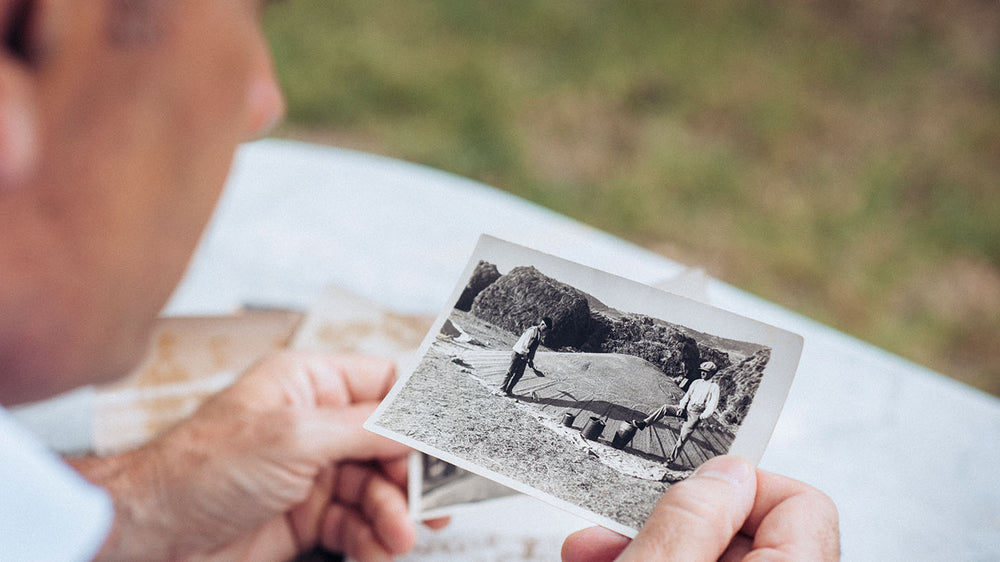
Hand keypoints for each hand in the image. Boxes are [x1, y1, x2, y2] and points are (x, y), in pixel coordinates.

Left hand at [76, 352, 416, 561]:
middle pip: (389, 446)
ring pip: (378, 491)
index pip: (383, 387)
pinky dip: (373, 540)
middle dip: (410, 476)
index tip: (451, 439)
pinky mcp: (308, 517)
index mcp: (310, 384)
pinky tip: (378, 551)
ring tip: (398, 535)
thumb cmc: (201, 468)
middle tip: (432, 502)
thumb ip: (365, 428)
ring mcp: (314, 473)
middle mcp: (316, 426)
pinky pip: (357, 526)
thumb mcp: (294, 436)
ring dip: (394, 515)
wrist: (153, 534)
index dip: (418, 414)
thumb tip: (420, 421)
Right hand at [561, 455, 838, 560]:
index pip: (802, 503)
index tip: (685, 485)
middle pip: (749, 531)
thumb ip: (692, 521)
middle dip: (673, 517)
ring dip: (649, 544)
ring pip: (712, 559)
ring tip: (592, 550)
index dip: (739, 484)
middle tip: (616, 520)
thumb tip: (725, 472)